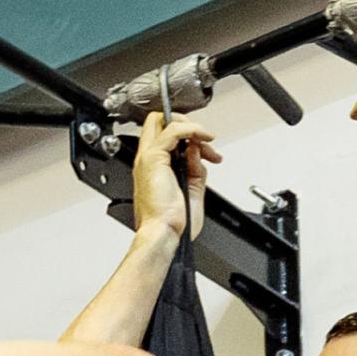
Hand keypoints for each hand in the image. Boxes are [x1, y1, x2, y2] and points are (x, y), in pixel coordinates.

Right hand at [130, 112, 220, 237]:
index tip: (205, 146)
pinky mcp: (153, 158)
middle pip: (159, 122)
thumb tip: (197, 152)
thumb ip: (195, 168)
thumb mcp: (193, 190)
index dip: (186, 134)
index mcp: (154, 168)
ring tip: (208, 143)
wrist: (164, 233)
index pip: (164, 136)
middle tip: (204, 138)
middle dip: (186, 123)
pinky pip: (174, 131)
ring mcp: (148, 157)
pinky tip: (204, 139)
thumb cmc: (174, 223)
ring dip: (193, 127)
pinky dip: (193, 129)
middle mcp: (148, 160)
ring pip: (165, 122)